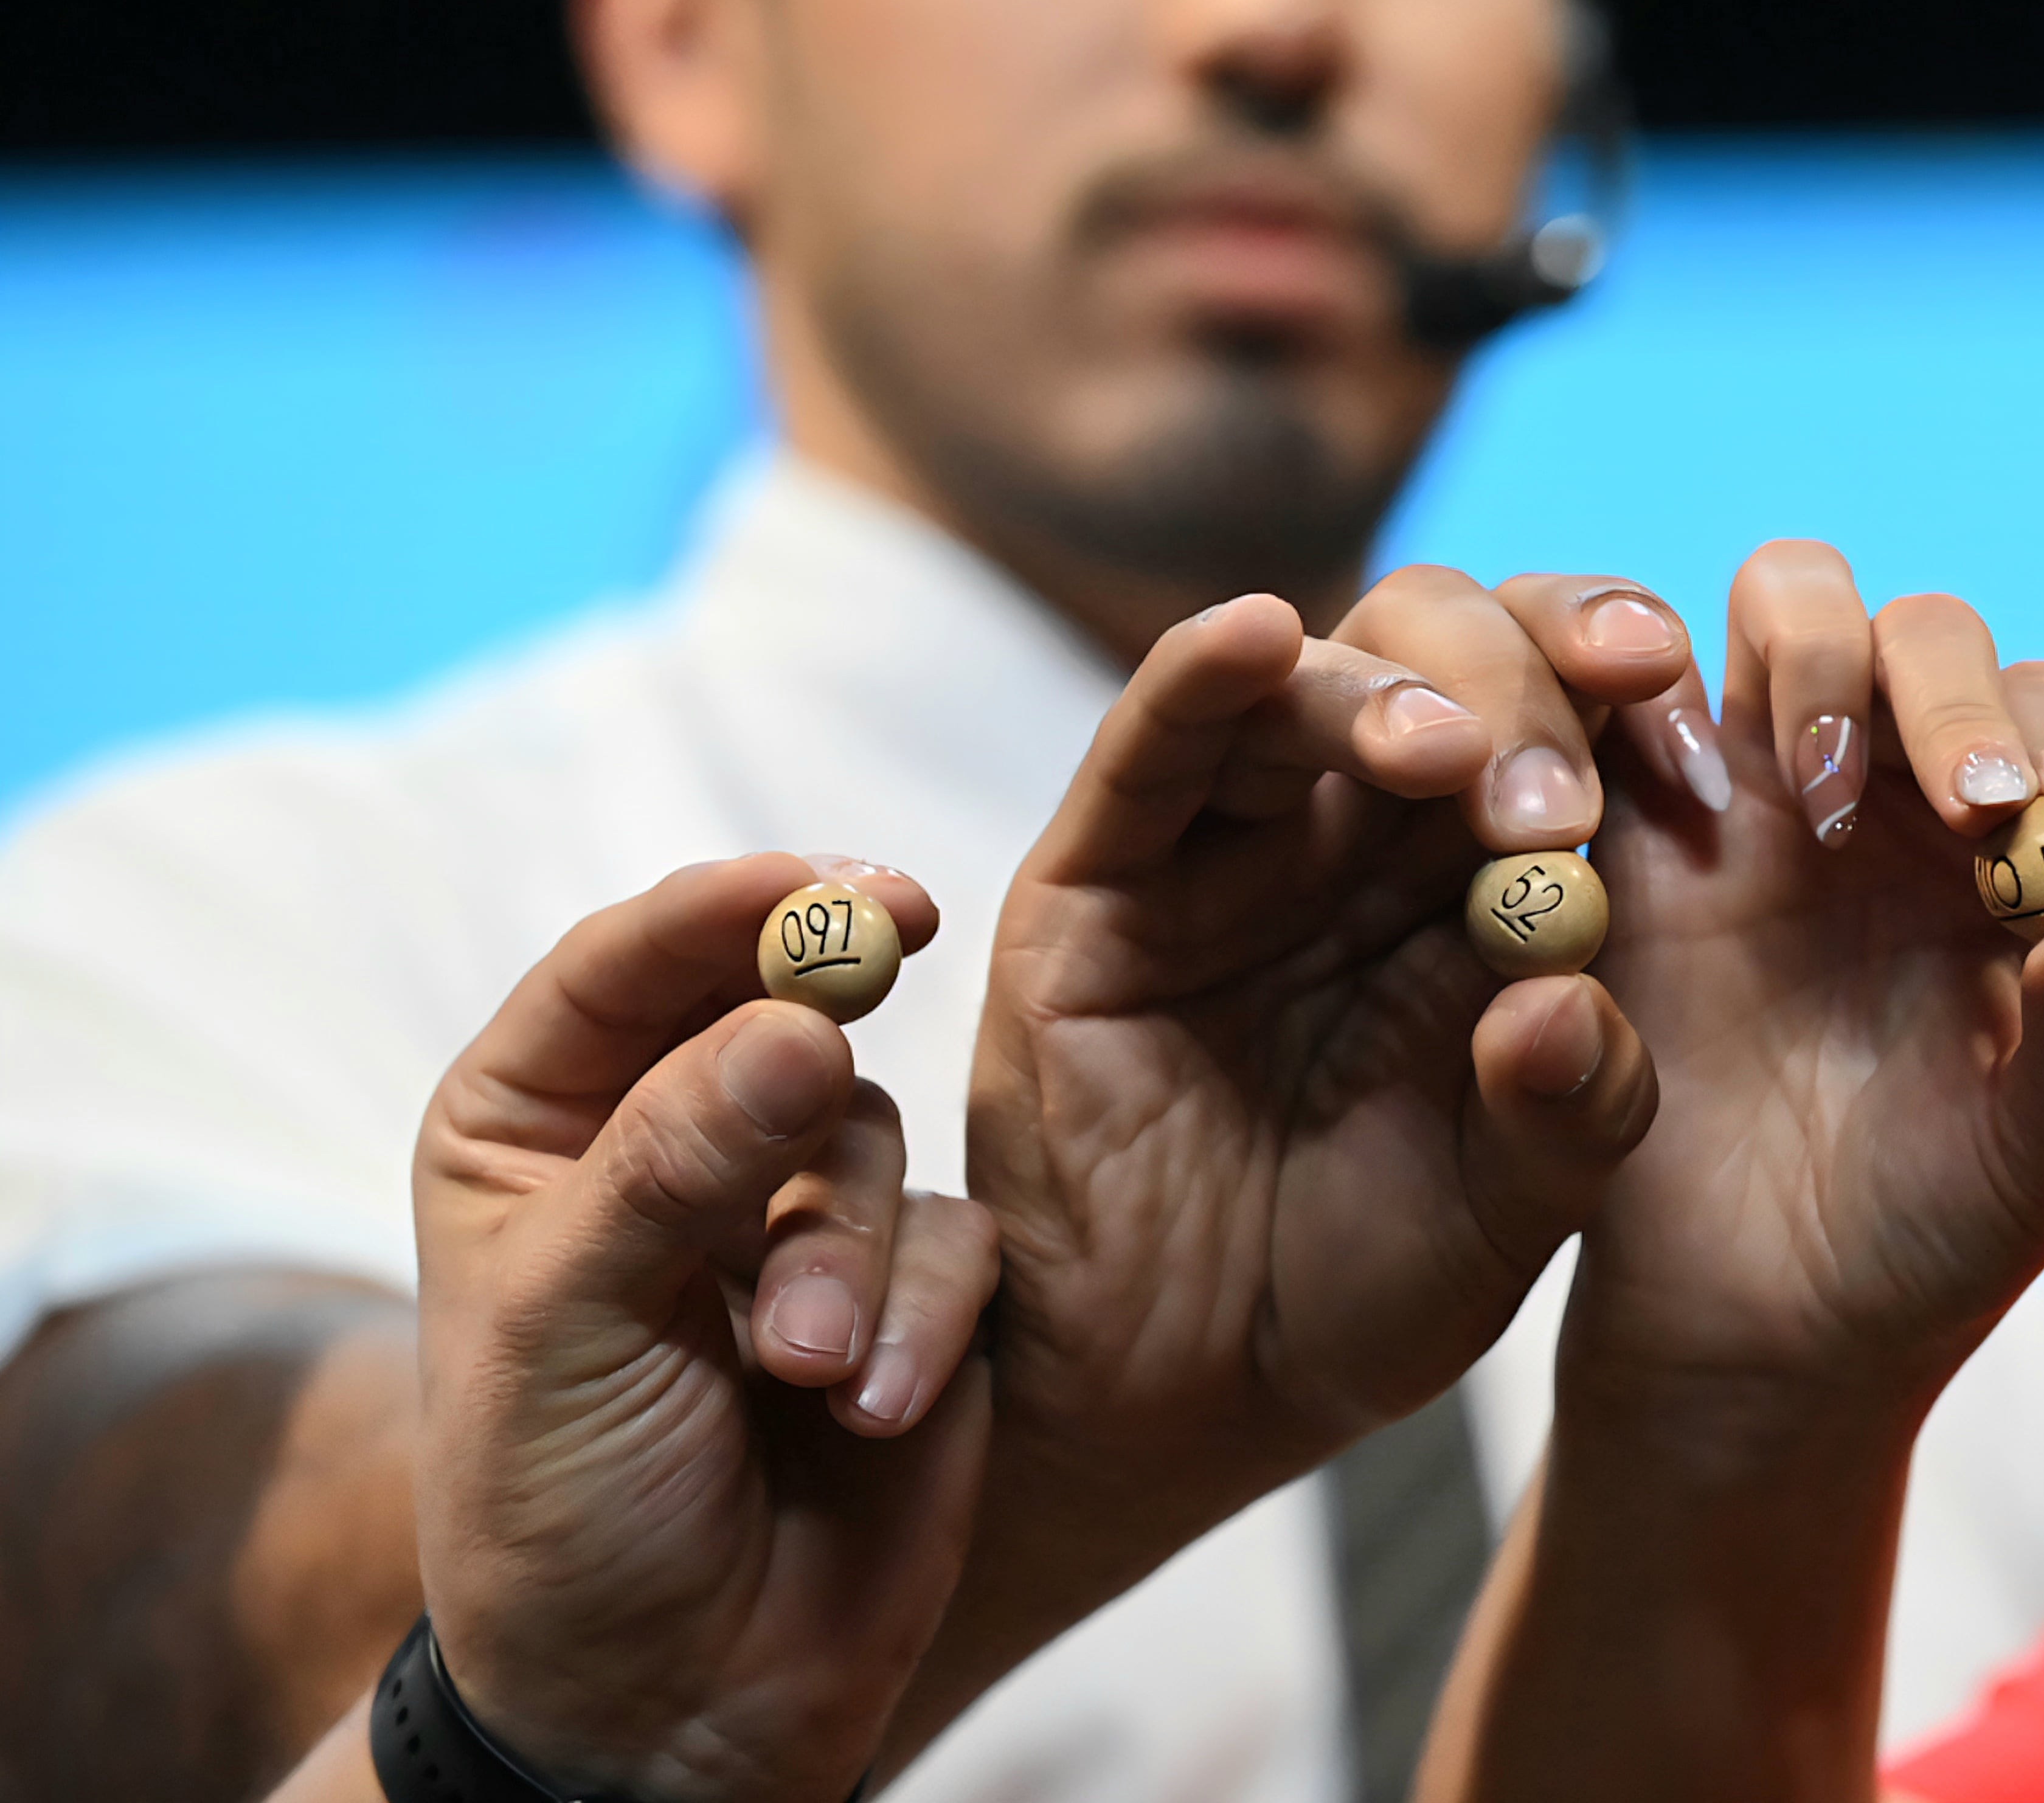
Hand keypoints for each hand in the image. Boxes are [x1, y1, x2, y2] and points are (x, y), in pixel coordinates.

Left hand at [412, 854, 999, 1802]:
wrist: (663, 1709)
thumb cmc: (561, 1513)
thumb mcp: (571, 1325)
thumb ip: (678, 1159)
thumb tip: (804, 1019)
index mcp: (541, 1128)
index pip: (629, 967)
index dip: (728, 906)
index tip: (830, 885)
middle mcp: (672, 1152)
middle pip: (771, 1012)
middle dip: (816, 1027)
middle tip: (891, 942)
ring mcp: (796, 1223)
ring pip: (869, 1132)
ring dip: (846, 1247)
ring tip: (807, 1368)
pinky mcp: (907, 1298)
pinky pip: (950, 1245)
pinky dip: (918, 1317)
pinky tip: (870, 1407)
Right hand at [967, 572, 1680, 1582]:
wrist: (1175, 1396)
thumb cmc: (1353, 1291)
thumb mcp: (1506, 1214)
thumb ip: (1576, 1108)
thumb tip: (1574, 986)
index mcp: (1483, 883)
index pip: (1572, 719)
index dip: (1632, 700)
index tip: (1700, 745)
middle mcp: (1360, 833)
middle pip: (1451, 658)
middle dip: (1526, 688)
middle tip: (1565, 798)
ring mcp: (1229, 845)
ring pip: (1310, 678)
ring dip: (1388, 689)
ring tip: (1445, 755)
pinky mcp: (1099, 875)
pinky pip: (1149, 743)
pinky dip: (1201, 673)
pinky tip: (1261, 637)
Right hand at [1579, 544, 2043, 1412]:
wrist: (1750, 1339)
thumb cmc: (1921, 1245)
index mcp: (1996, 856)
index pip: (2040, 712)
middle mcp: (1880, 803)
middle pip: (1912, 636)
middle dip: (1942, 687)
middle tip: (1956, 808)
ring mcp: (1748, 805)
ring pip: (1782, 619)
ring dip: (1814, 660)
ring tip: (1819, 806)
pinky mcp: (1630, 835)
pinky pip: (1635, 708)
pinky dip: (1663, 701)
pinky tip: (1695, 810)